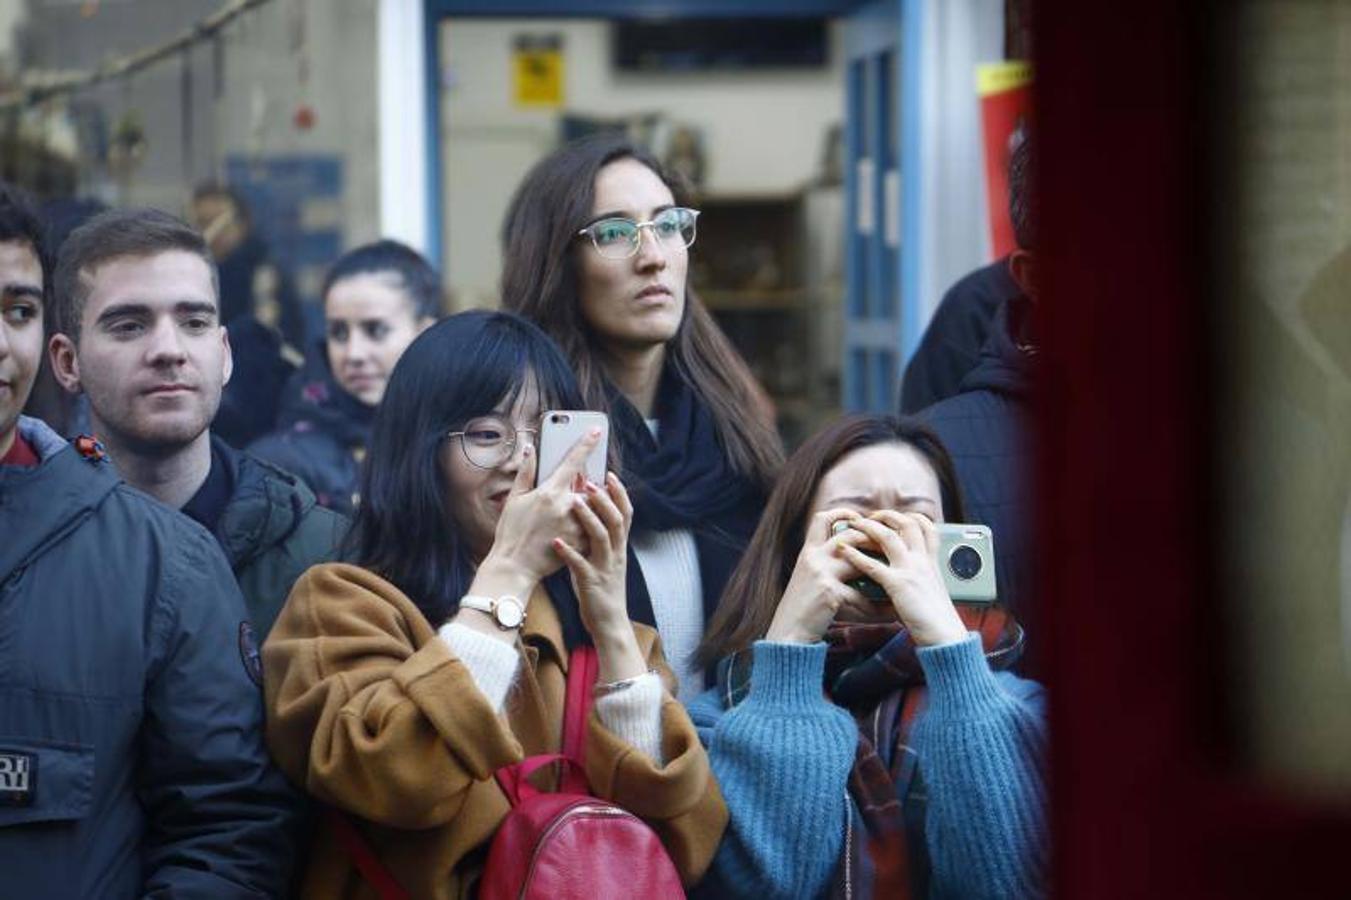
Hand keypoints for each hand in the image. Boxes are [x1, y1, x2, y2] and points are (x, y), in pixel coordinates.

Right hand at [478, 428, 600, 584]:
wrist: (515, 567)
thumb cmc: (511, 533)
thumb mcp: (514, 499)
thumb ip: (526, 472)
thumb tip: (529, 448)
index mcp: (550, 491)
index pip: (573, 461)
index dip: (587, 443)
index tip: (597, 431)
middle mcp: (566, 506)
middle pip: (588, 485)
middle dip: (585, 485)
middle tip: (574, 491)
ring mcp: (576, 524)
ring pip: (592, 506)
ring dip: (588, 506)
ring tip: (569, 515)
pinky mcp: (582, 541)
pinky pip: (593, 527)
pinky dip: (588, 524)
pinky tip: (572, 531)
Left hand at [553, 471, 632, 636]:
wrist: (609, 622)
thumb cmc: (602, 587)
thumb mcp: (606, 558)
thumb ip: (599, 537)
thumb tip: (589, 513)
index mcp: (619, 546)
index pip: (625, 513)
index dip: (619, 493)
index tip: (609, 474)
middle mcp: (615, 553)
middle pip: (616, 520)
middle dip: (604, 500)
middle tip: (589, 482)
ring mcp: (605, 568)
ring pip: (601, 538)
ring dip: (588, 518)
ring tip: (574, 503)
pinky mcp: (592, 583)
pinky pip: (581, 565)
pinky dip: (569, 552)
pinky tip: (555, 542)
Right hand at [764, 509, 879, 643]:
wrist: (788, 633)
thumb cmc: (802, 609)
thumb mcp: (808, 579)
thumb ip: (826, 565)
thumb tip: (854, 559)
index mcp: (808, 552)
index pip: (821, 518)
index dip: (843, 513)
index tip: (861, 519)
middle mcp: (812, 558)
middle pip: (848, 535)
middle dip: (873, 540)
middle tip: (891, 550)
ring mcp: (820, 573)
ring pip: (858, 560)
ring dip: (881, 569)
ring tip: (897, 578)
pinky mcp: (829, 592)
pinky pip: (860, 595)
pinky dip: (877, 606)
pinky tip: (889, 612)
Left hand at [838, 512, 967, 646]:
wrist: (944, 634)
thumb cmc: (937, 618)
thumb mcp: (933, 590)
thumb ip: (922, 578)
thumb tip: (910, 579)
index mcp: (932, 562)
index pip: (928, 528)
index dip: (912, 517)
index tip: (897, 516)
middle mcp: (923, 561)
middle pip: (906, 524)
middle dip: (886, 515)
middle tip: (870, 517)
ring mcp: (910, 570)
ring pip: (888, 537)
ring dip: (867, 528)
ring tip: (853, 524)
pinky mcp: (898, 585)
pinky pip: (872, 565)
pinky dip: (854, 555)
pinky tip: (842, 550)